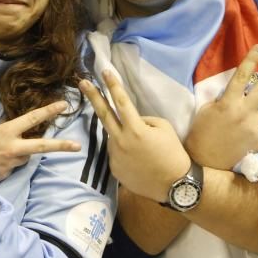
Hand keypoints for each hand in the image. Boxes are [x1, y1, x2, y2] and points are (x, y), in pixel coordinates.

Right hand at [0, 100, 81, 181]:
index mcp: (6, 132)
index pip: (32, 119)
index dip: (48, 111)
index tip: (63, 106)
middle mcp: (13, 148)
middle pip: (42, 146)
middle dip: (61, 146)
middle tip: (77, 146)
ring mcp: (10, 164)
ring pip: (23, 158)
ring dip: (17, 154)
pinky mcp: (5, 176)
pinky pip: (10, 168)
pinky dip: (5, 164)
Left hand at [81, 71, 189, 203]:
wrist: (174, 185)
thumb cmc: (173, 154)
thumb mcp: (164, 128)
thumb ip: (144, 120)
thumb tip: (131, 121)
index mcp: (136, 130)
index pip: (121, 102)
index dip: (113, 85)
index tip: (105, 71)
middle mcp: (121, 142)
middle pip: (103, 114)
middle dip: (93, 96)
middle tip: (82, 83)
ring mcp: (115, 157)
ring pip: (113, 136)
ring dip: (121, 135)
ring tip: (141, 147)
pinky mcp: (114, 169)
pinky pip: (116, 153)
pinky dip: (124, 151)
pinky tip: (138, 160)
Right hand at [184, 46, 257, 169]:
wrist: (206, 162)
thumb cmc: (202, 133)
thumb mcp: (208, 110)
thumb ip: (226, 99)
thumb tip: (241, 93)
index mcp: (228, 102)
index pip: (241, 76)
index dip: (251, 60)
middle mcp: (244, 112)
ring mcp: (254, 126)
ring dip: (256, 112)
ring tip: (240, 124)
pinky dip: (255, 128)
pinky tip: (242, 136)